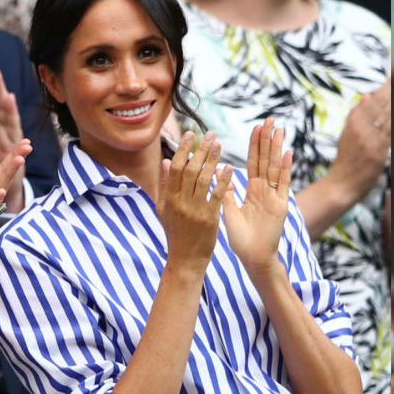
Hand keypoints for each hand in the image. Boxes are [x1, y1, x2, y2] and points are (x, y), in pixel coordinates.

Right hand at [158, 131, 232, 272]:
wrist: (185, 260)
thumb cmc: (176, 233)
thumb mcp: (164, 209)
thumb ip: (165, 185)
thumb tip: (166, 161)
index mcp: (169, 198)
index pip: (175, 168)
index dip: (183, 149)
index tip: (191, 134)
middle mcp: (180, 202)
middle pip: (190, 170)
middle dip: (200, 150)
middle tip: (210, 134)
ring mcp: (194, 211)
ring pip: (203, 180)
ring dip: (212, 160)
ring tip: (220, 145)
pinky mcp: (209, 219)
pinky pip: (216, 196)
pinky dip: (223, 181)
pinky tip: (229, 169)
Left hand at [222, 117, 292, 272]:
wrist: (254, 258)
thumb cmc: (242, 239)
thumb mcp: (229, 212)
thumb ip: (226, 192)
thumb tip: (218, 173)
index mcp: (253, 191)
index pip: (253, 162)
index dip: (254, 145)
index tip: (255, 127)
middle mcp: (265, 190)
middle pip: (266, 160)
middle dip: (267, 139)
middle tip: (270, 119)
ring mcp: (275, 197)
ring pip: (275, 167)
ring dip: (277, 148)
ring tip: (279, 129)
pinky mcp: (281, 206)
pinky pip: (283, 184)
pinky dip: (286, 169)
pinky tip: (288, 153)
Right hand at [328, 80, 389, 202]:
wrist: (341, 185)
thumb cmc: (346, 162)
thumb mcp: (345, 135)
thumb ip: (355, 115)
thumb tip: (366, 95)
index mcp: (353, 121)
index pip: (372, 99)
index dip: (385, 87)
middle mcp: (360, 128)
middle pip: (381, 104)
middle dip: (393, 91)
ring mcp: (368, 140)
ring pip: (386, 116)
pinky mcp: (376, 152)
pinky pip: (390, 134)